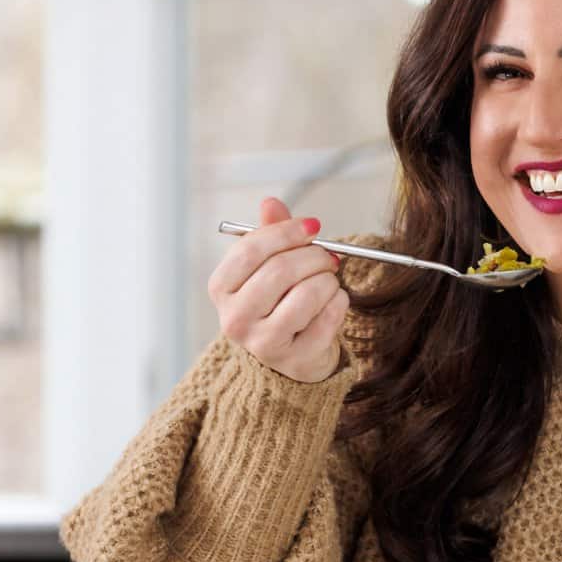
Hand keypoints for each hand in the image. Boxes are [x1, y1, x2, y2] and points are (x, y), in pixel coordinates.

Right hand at [208, 195, 348, 383]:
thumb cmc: (278, 302)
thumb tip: (270, 202)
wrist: (292, 354)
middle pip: (279, 271)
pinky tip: (333, 301)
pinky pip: (328, 318)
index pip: (250, 250)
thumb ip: (270, 233)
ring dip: (328, 280)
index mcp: (222, 288)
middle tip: (328, 256)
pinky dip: (339, 302)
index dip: (286, 232)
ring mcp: (262, 343)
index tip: (313, 226)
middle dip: (313, 256)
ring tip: (328, 281)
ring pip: (306, 295)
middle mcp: (234, 318)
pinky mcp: (294, 359)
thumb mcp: (269, 266)